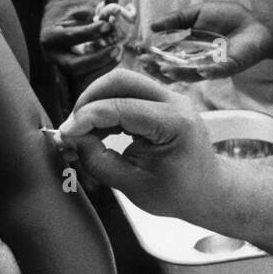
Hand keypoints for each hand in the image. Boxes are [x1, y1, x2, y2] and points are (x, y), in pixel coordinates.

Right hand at [40, 0, 123, 82]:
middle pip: (73, 65)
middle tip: (117, 48)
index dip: (90, 32)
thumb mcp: (80, 5)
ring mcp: (61, 68)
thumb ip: (97, 8)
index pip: (70, 37)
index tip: (108, 25)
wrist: (56, 22)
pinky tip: (116, 58)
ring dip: (103, 66)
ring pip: (81, 77)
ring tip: (119, 51)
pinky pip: (87, 79)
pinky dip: (103, 69)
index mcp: (50, 36)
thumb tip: (117, 7)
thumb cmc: (70, 11)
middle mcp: (52, 56)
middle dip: (97, 59)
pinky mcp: (70, 75)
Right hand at [59, 69, 223, 225]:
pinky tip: (98, 131)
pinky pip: (128, 93)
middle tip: (72, 127)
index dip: (86, 118)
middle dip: (89, 99)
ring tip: (83, 132)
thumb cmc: (178, 193)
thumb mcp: (133, 186)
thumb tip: (71, 139)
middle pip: (121, 80)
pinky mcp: (161, 101)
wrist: (208, 191)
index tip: (64, 134)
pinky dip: (107, 107)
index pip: (120, 107)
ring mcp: (169, 98)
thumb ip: (99, 161)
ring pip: (122, 82)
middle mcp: (174, 101)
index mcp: (174, 122)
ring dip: (97, 102)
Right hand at [145, 1, 270, 81]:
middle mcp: (196, 61)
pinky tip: (201, 70)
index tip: (139, 52)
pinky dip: (210, 72)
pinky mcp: (229, 67)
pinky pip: (218, 72)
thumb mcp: (198, 13)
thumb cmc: (229, 18)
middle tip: (146, 63)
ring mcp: (212, 66)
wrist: (257, 24)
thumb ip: (177, 19)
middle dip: (158, 68)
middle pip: (174, 70)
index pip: (165, 56)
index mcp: (188, 49)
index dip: (152, 56)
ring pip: (192, 74)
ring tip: (165, 69)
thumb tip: (152, 25)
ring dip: (179, 73)